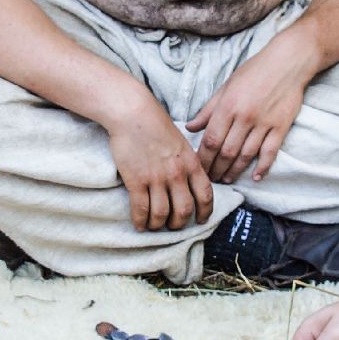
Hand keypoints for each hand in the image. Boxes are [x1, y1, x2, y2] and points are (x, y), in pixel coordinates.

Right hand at [108, 95, 214, 233]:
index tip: (201, 220)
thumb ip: (187, 162)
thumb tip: (189, 179)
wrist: (133, 113)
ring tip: (154, 226)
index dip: (205, 212)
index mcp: (191, 163)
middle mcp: (177, 174)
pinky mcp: (136, 180)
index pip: (205, 194)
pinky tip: (139, 224)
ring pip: (162, 213)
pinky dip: (141, 221)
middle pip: (184, 210)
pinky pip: (141, 208)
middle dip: (179, 223)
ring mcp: (156, 178)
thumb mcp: (181, 142)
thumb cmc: (155, 124)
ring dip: (159, 224)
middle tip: (173, 225)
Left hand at [186, 44, 309, 184]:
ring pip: (246, 156)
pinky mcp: (280, 127)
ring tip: (227, 179)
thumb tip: (190, 127)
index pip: (210, 140)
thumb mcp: (227, 86)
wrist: (288, 61)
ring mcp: (264, 124)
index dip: (203, 159)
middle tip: (210, 179)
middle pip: (226, 152)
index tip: (199, 168)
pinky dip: (262, 167)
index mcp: (228, 106)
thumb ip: (208, 109)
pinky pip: (270, 152)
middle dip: (216, 169)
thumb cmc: (255, 71)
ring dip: (235, 171)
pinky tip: (255, 177)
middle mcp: (244, 117)